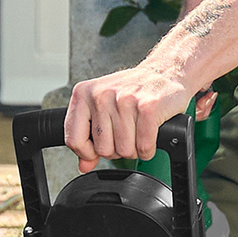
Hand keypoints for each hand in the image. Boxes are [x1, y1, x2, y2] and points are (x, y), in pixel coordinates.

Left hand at [64, 57, 199, 168]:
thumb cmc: (132, 90)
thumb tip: (84, 164)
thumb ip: (88, 137)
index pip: (73, 140)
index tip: (97, 149)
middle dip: (117, 150)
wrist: (164, 72)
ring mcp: (124, 100)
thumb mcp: (102, 108)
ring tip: (138, 132)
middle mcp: (102, 95)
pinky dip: (148, 149)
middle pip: (103, 149)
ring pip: (124, 151)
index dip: (87, 152)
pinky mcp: (148, 107)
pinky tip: (149, 135)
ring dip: (135, 149)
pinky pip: (144, 147)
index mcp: (84, 94)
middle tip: (126, 134)